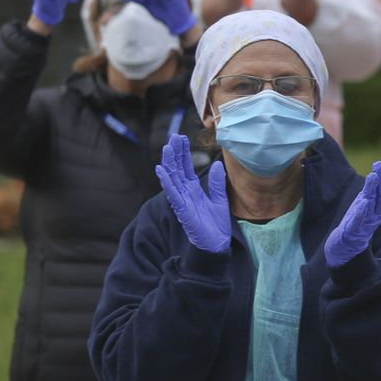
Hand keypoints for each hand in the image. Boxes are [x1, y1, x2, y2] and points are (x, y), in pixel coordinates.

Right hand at [155, 134, 230, 252]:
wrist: (216, 245)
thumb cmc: (216, 225)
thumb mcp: (220, 200)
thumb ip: (218, 183)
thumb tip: (218, 164)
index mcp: (193, 190)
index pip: (185, 167)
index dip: (183, 152)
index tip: (182, 137)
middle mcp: (184, 193)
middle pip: (177, 169)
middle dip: (175, 152)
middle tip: (174, 136)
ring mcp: (181, 201)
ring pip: (172, 178)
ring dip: (168, 162)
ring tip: (166, 147)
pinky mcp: (181, 210)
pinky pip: (172, 193)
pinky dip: (166, 182)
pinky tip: (161, 170)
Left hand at [326, 161, 380, 268]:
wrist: (348, 245)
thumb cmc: (361, 219)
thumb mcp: (372, 201)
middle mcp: (376, 214)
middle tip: (379, 166)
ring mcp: (366, 223)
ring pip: (370, 205)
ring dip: (372, 191)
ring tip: (372, 177)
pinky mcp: (354, 231)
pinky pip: (358, 221)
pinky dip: (361, 213)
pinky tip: (363, 203)